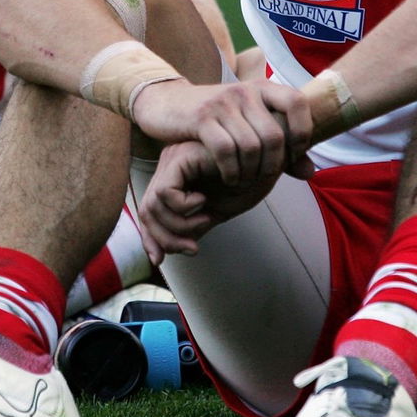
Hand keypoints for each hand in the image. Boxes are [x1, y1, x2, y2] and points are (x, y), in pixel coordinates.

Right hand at [131, 78, 313, 193]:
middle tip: (262, 177)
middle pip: (274, 135)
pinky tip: (229, 178)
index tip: (293, 154)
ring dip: (251, 172)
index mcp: (261, 87)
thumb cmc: (213, 119)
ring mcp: (222, 103)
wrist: (166, 103)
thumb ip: (279, 146)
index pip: (297, 102)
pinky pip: (226, 150)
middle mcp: (244, 91)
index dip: (302, 131)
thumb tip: (310, 172)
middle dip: (272, 165)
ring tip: (245, 181)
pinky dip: (231, 171)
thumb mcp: (247, 124)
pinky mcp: (201, 118)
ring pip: (252, 146)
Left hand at [137, 137, 313, 260]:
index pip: (148, 214)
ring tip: (206, 218)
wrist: (269, 161)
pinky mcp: (181, 156)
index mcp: (173, 178)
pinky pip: (166, 192)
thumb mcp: (213, 212)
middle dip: (166, 239)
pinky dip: (184, 206)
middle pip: (146, 212)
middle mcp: (168, 167)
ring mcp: (173, 159)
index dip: (151, 240)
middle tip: (192, 249)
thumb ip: (189, 228)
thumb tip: (162, 254)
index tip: (162, 261)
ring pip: (153, 204)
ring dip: (179, 224)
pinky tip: (204, 200)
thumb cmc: (247, 183)